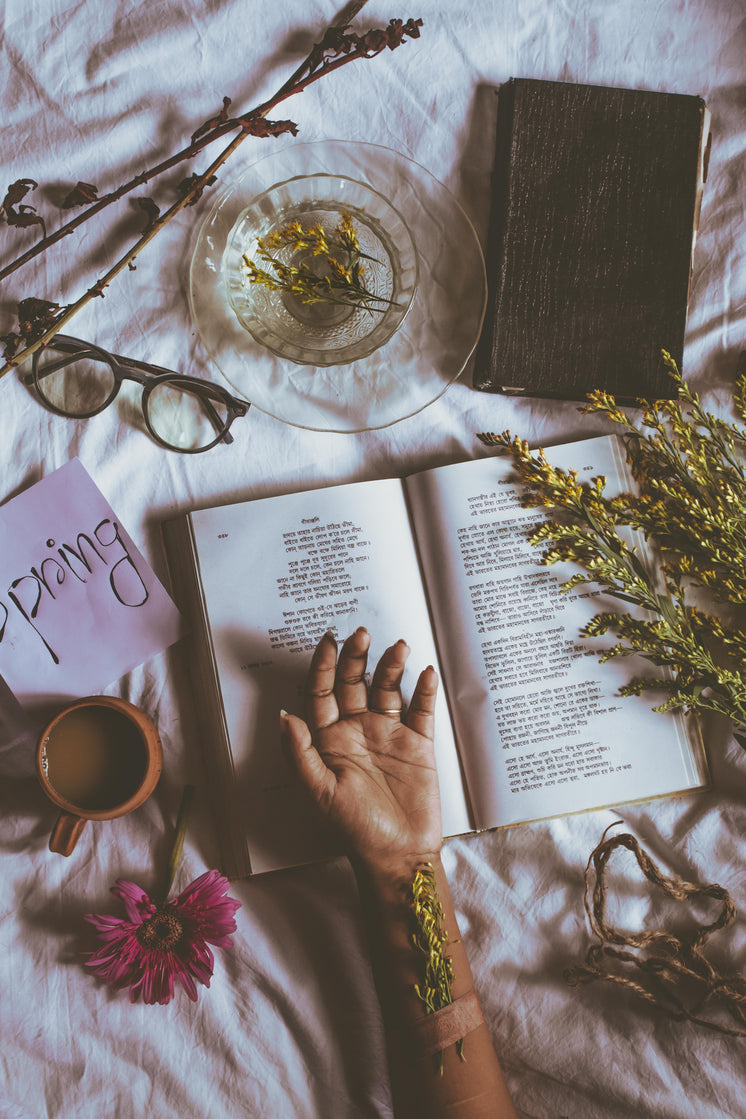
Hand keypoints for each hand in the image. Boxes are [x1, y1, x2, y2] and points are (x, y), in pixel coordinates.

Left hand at [282, 628, 441, 869]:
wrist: (398, 855)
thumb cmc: (355, 829)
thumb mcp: (320, 793)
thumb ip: (301, 753)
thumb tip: (285, 714)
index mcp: (329, 739)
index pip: (322, 692)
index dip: (324, 666)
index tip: (329, 641)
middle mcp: (357, 730)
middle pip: (354, 682)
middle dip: (357, 657)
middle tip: (362, 634)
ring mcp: (388, 733)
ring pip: (388, 688)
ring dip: (391, 666)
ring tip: (399, 647)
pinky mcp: (418, 743)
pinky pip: (421, 709)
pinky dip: (424, 690)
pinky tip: (425, 672)